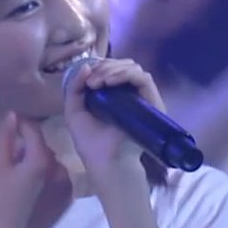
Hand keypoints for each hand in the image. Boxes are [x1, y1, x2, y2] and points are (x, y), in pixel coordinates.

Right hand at [0, 113, 68, 227]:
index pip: (33, 129)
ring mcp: (67, 183)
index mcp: (41, 158)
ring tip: (20, 177)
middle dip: (27, 148)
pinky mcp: (68, 196)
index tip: (10, 128)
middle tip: (10, 159)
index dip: (20, 125)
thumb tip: (12, 115)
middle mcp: (59, 167)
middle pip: (42, 146)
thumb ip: (4, 138)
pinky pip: (56, 177)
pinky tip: (32, 190)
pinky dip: (46, 177)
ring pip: (50, 162)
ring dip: (37, 163)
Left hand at [62, 57, 165, 171]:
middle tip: (92, 81)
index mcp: (114, 95)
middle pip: (124, 65)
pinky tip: (110, 82)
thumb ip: (75, 89)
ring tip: (98, 82)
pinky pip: (143, 78)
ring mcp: (143, 98)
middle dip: (105, 67)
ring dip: (113, 70)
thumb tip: (87, 66)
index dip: (100, 66)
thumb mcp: (75, 112)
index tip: (87, 76)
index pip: (113, 69)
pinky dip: (126, 75)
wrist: (106, 163)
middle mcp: (131, 94)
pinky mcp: (153, 102)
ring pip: (134, 68)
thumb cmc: (91, 143)